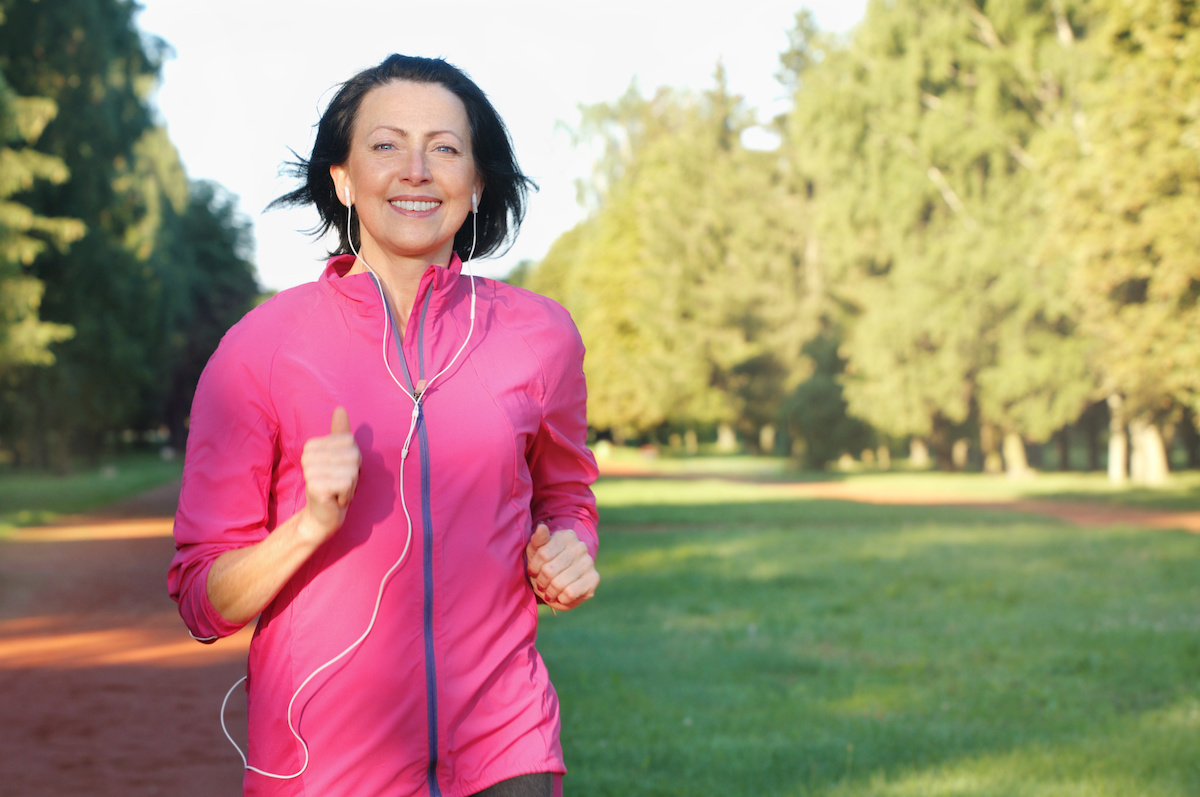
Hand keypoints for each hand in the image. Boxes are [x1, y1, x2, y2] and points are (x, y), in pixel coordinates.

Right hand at [298, 406, 361, 544]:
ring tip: (337, 491)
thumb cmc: (333, 484)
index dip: (352, 459)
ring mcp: (310, 470)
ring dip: (350, 485)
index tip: (340, 471)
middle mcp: (308, 455)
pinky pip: (347, 484)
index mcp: (313, 445)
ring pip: (351, 470)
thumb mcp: (340, 456)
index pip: (350, 442)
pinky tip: (335, 499)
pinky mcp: (316, 486)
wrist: (321, 514)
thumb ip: (339, 433)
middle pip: (352, 456)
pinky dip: (347, 494)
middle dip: (353, 473)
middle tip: (339, 484)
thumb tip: (340, 409)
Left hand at [525, 523, 598, 610]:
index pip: (543, 554)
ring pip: (559, 583)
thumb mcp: (536, 551)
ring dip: (550, 592)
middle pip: (549, 570)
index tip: (533, 571)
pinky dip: (561, 598)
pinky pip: (570, 593)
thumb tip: (541, 527)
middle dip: (541, 581)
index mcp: (566, 536)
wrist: (562, 580)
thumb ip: (538, 539)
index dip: (534, 567)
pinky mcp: (594, 579)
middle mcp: (580, 547)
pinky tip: (561, 595)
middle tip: (541, 584)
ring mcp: (589, 562)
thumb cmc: (545, 564)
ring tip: (549, 591)